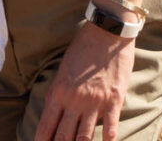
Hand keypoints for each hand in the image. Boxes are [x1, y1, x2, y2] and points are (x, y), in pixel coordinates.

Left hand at [34, 22, 134, 140]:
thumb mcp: (63, 69)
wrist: (107, 31)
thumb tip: (52, 115)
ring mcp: (95, 102)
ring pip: (84, 137)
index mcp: (59, 92)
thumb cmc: (83, 48)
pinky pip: (110, 127)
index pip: (46, 126)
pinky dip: (107, 140)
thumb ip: (57, 93)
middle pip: (63, 137)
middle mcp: (75, 100)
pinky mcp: (114, 99)